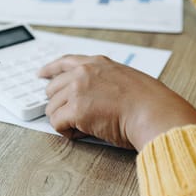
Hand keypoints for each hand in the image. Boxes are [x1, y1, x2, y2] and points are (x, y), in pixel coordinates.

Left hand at [39, 55, 195, 150]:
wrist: (153, 112)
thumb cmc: (147, 101)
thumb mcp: (124, 77)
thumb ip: (104, 79)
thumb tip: (92, 94)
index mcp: (96, 63)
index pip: (65, 62)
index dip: (50, 69)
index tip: (41, 74)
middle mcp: (83, 72)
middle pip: (53, 88)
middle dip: (58, 103)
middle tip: (69, 116)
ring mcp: (77, 89)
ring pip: (52, 108)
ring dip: (64, 119)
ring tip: (82, 127)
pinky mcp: (75, 109)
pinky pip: (57, 123)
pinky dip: (67, 132)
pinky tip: (81, 133)